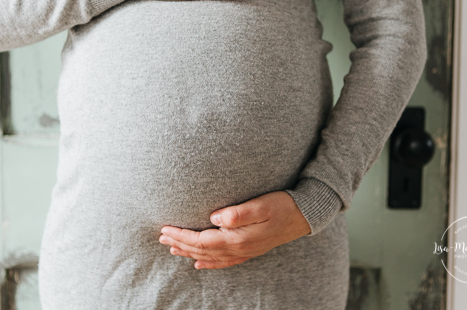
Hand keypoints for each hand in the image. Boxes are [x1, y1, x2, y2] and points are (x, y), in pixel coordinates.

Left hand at [158, 191, 310, 269]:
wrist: (305, 215)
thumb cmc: (283, 205)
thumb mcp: (262, 204)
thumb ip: (238, 212)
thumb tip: (214, 217)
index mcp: (238, 238)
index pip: (201, 240)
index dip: (181, 236)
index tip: (165, 228)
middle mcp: (239, 249)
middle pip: (201, 250)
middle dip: (179, 243)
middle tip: (161, 236)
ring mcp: (244, 252)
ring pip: (209, 257)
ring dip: (188, 252)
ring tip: (171, 248)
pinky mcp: (249, 250)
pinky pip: (223, 262)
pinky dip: (208, 263)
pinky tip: (198, 264)